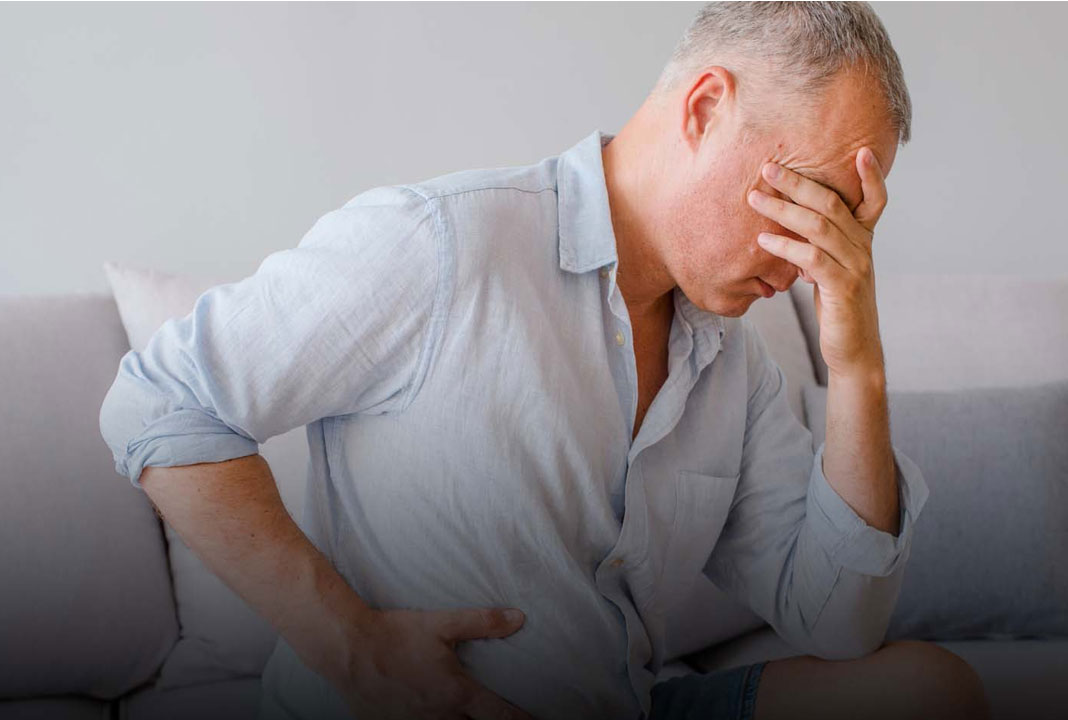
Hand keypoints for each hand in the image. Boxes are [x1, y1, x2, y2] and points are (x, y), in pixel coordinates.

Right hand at [337, 606, 533, 719]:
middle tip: (494, 715)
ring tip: (465, 716)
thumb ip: (483, 623)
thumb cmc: (396, 634)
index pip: (499, 715)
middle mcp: (439, 717)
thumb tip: (518, 618)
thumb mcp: (442, 624)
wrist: (349, 649)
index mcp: (456, 693)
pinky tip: (431, 715)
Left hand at [747, 147, 886, 377]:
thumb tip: (788, 226)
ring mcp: (856, 266)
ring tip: (754, 199)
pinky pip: (812, 258)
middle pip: (832, 204)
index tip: (861, 149)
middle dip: (799, 182)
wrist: (853, 348)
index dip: (872, 176)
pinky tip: (763, 240)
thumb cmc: (836, 306)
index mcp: (863, 239)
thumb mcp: (830, 270)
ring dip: (783, 209)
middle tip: (768, 167)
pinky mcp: (843, 287)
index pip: (875, 200)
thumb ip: (819, 246)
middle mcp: (863, 247)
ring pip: (819, 226)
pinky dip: (785, 246)